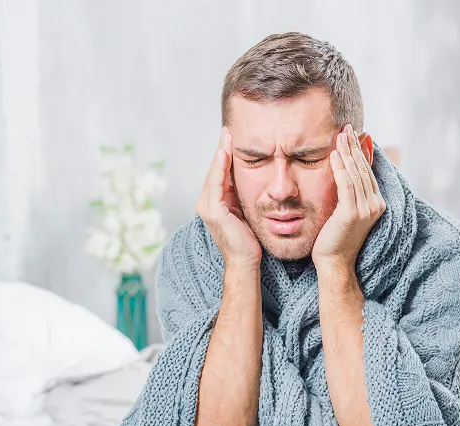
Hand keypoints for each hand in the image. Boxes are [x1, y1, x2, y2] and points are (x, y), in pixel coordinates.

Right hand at [196, 127, 261, 269]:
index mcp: (214, 202)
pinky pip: (216, 183)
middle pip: (215, 170)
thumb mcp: (246, 210)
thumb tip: (253, 177)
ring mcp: (207, 206)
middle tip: (228, 130)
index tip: (231, 137)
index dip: (224, 155)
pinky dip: (220, 167)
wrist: (245, 260)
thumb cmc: (249, 239)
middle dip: (221, 149)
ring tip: (227, 136)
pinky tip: (225, 153)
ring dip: (220, 153)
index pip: (219, 173)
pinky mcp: (213, 210)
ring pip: (214, 173)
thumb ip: (242, 195)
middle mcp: (206, 203)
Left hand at [312, 124, 385, 271]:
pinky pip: (346, 185)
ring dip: (347, 152)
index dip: (360, 151)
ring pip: (356, 174)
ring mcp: (365, 209)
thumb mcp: (345, 211)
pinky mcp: (352, 213)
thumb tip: (346, 171)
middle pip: (363, 169)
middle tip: (347, 126)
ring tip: (341, 134)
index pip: (367, 171)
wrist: (335, 264)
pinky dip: (340, 168)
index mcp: (376, 203)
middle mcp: (375, 205)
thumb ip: (349, 192)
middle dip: (354, 146)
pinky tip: (334, 154)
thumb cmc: (335, 239)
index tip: (352, 134)